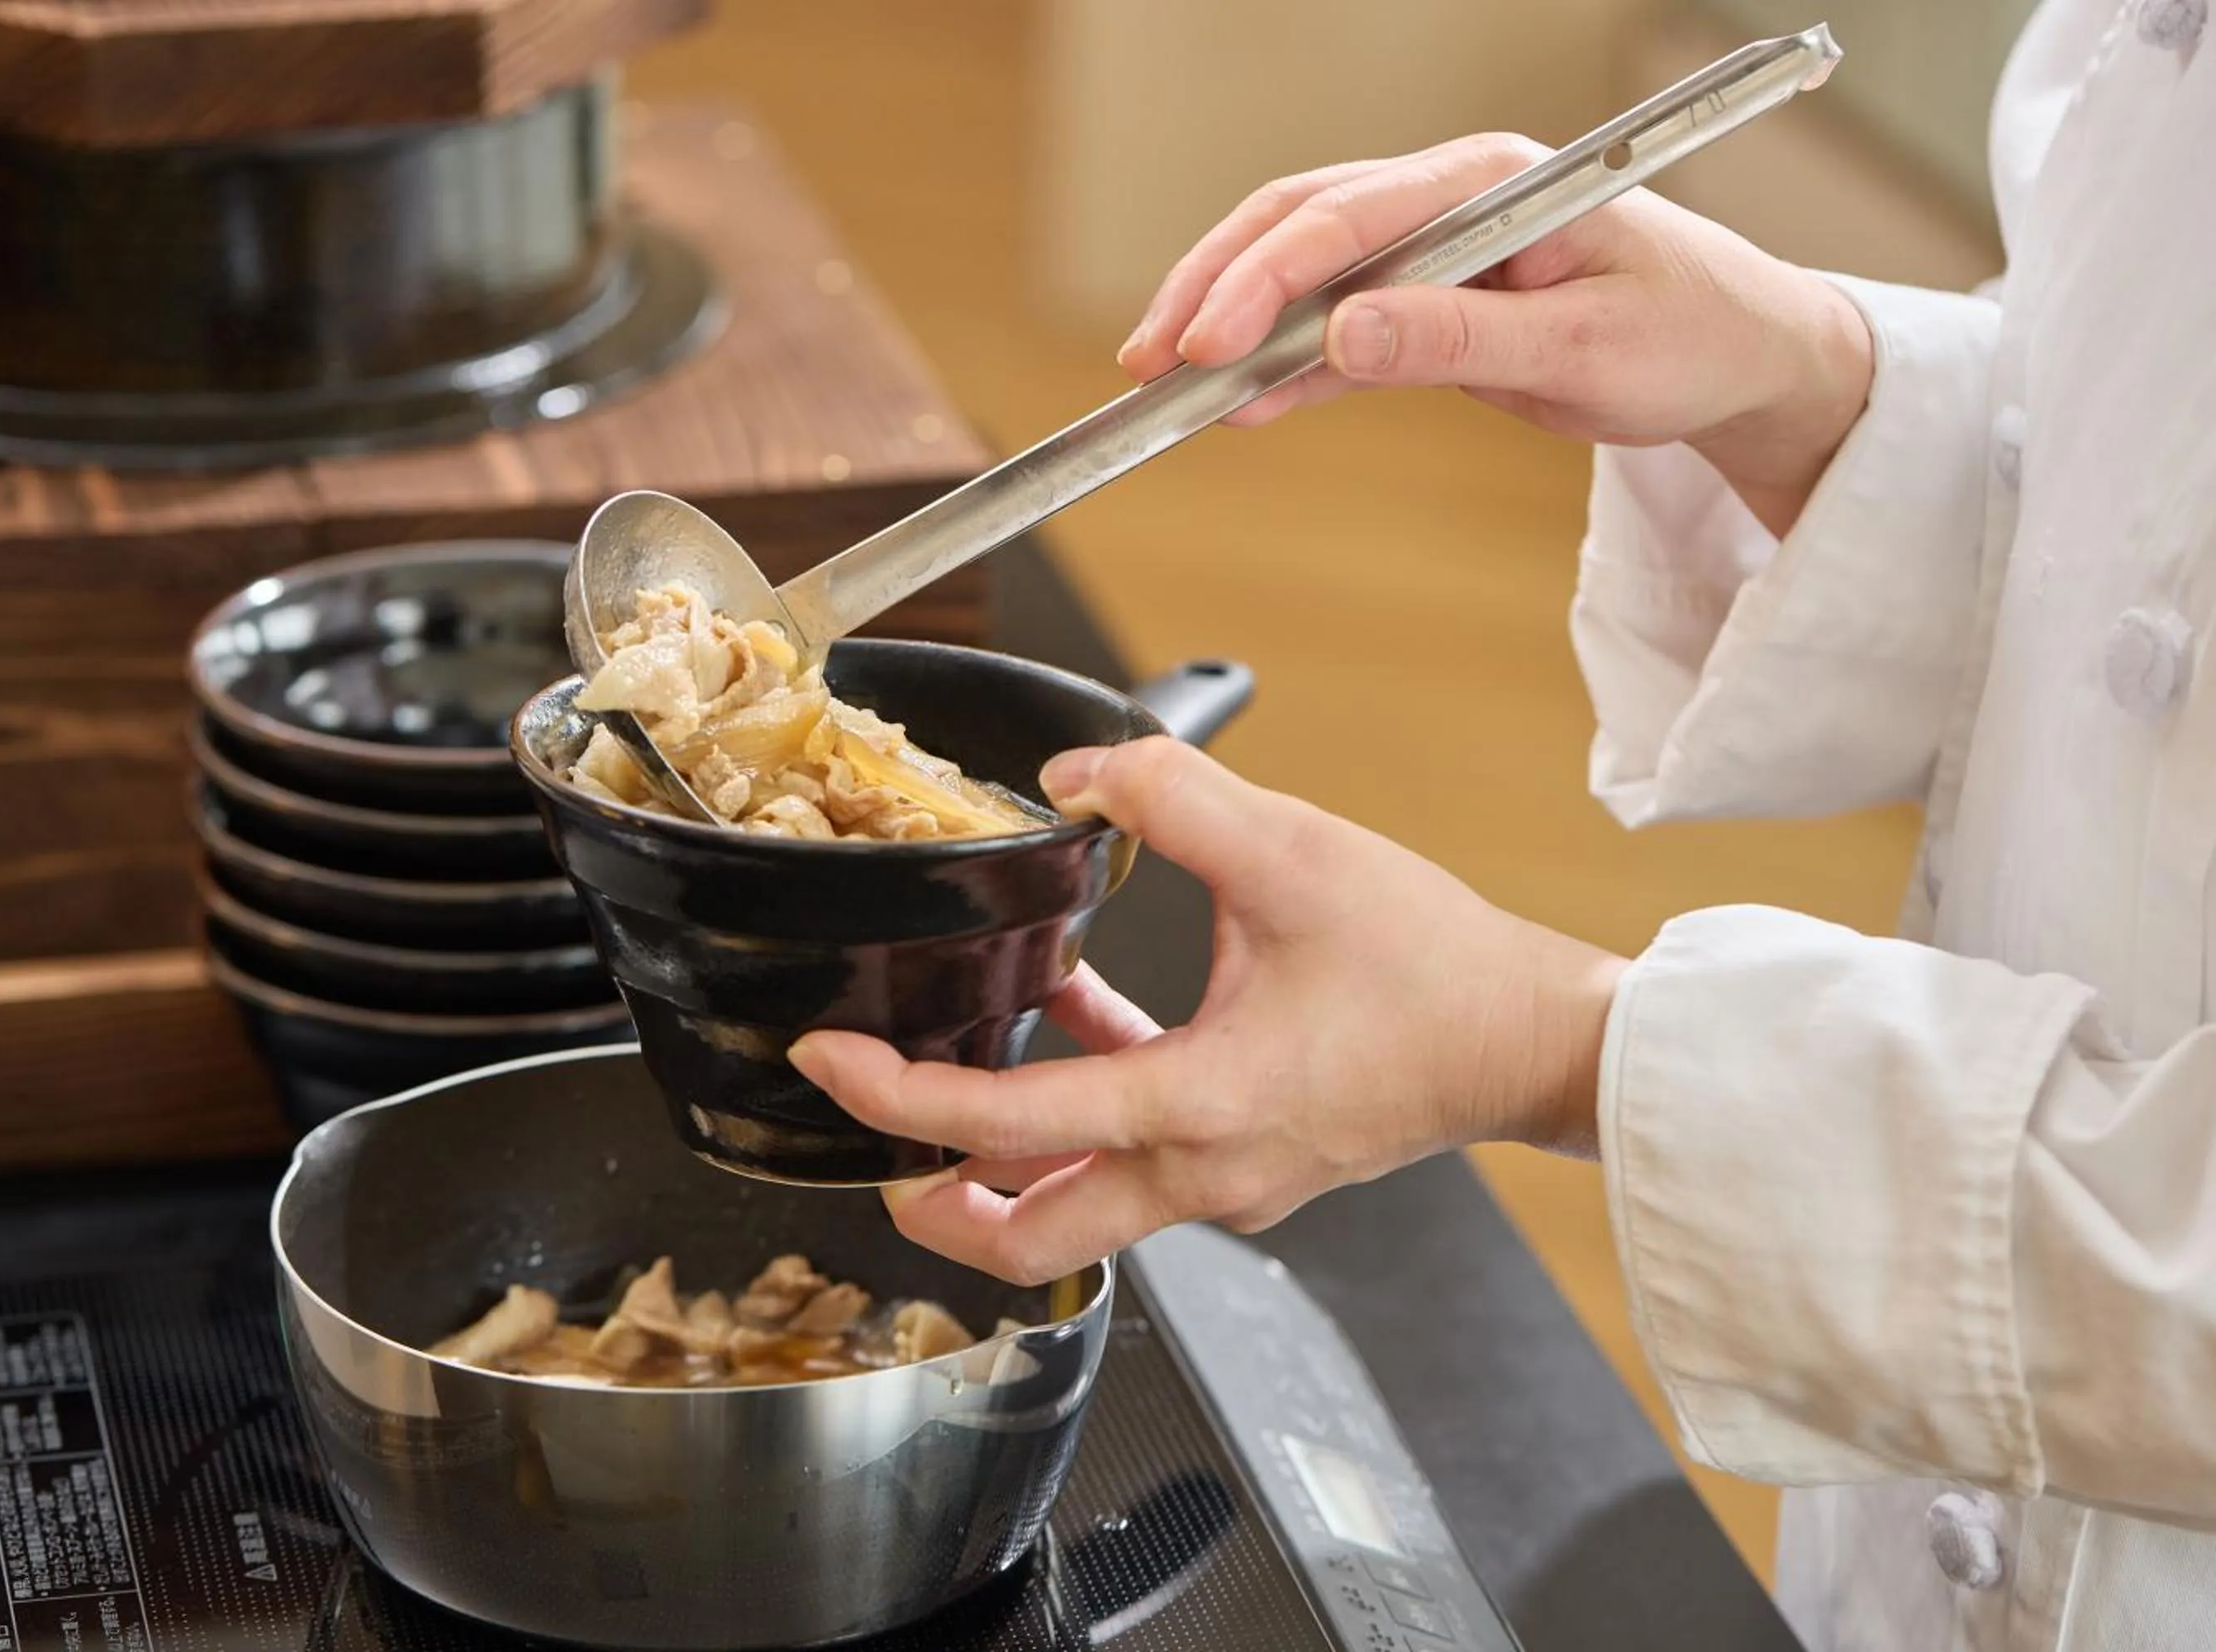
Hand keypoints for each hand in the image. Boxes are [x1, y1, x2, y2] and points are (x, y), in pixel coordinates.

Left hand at [787, 739, 1627, 1285]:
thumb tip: (1080, 771)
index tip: (828, 1061)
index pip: (1001, 1127)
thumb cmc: (1435, 969)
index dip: (893, 1098)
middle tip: (867, 1141)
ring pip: (1077, 1205)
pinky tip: (1074, 1009)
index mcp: (1195, 1110)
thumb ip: (1171, 794)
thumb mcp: (1293, 853)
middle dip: (928, 1201)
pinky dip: (1084, 1102)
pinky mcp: (1253, 1164)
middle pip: (1025, 1233)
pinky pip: (1136, 1154)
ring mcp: (1229, 1183)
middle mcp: (1201, 1172)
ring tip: (950, 1070)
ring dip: (1003, 1154)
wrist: (1537, 1040)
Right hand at [1118, 134, 1873, 535]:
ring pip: (1301, 271)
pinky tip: (1240, 405)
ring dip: (1231, 323)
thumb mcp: (1583, 346)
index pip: (1348, 217)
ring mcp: (1433, 249)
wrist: (1742, 355)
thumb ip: (1461, 339)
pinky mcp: (1428, 303)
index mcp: (1493, 182)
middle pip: (1298, 224)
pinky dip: (1284, 366)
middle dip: (1214, 288)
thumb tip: (1348, 334)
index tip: (1210, 343)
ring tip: (1164, 382)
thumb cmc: (1690, 333)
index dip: (1265, 280)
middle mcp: (1450, 199)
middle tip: (1152, 360)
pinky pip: (1335, 328)